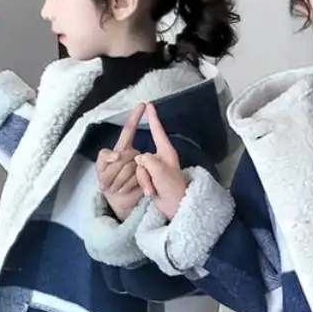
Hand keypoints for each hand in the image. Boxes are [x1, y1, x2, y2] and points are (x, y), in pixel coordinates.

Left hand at [96, 104, 151, 221]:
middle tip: (107, 184)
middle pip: (125, 155)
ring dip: (118, 181)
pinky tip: (124, 190)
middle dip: (111, 172)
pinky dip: (127, 186)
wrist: (118, 202)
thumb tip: (117, 154)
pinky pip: (137, 177)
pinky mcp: (146, 178)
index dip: (135, 117)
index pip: (129, 130)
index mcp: (123, 149)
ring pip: (130, 167)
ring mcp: (141, 166)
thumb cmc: (107, 183)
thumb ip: (104, 157)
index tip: (143, 105)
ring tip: (114, 188)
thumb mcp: (100, 169)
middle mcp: (134, 154)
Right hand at [135, 104, 187, 219]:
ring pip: (138, 168)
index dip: (152, 118)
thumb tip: (139, 160)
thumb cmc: (172, 188)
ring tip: (154, 190)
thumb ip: (146, 160)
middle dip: (144, 172)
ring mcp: (155, 168)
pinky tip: (152, 193)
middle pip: (141, 156)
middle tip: (154, 184)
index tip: (148, 104)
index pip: (158, 131)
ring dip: (144, 181)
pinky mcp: (150, 178)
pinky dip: (144, 185)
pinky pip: (139, 176)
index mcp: (167, 152)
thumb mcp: (159, 171)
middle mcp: (160, 158)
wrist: (174, 207)